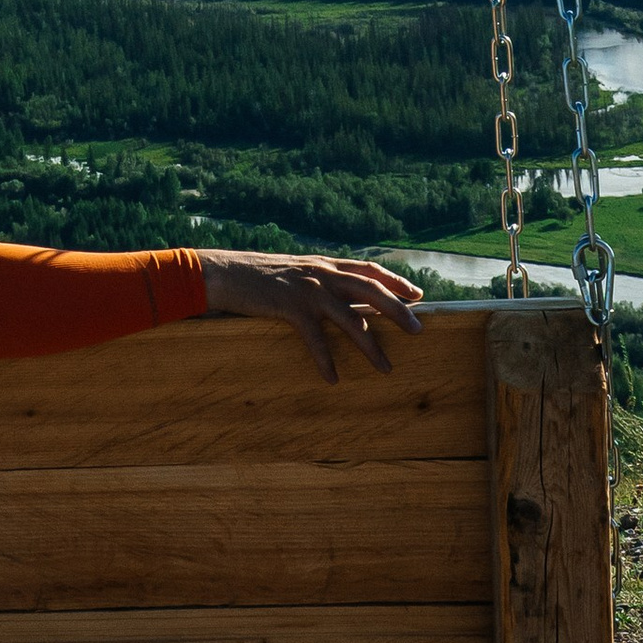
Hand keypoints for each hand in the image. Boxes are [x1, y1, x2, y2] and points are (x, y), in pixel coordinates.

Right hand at [197, 250, 425, 380]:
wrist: (224, 271)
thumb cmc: (256, 275)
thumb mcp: (293, 271)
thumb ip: (316, 278)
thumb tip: (338, 295)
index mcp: (324, 264)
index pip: (368, 270)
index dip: (395, 281)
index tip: (417, 294)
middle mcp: (321, 273)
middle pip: (370, 290)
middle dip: (398, 310)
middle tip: (418, 330)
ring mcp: (307, 290)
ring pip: (351, 318)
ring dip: (371, 345)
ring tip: (386, 367)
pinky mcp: (291, 307)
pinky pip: (316, 339)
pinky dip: (326, 360)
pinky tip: (332, 379)